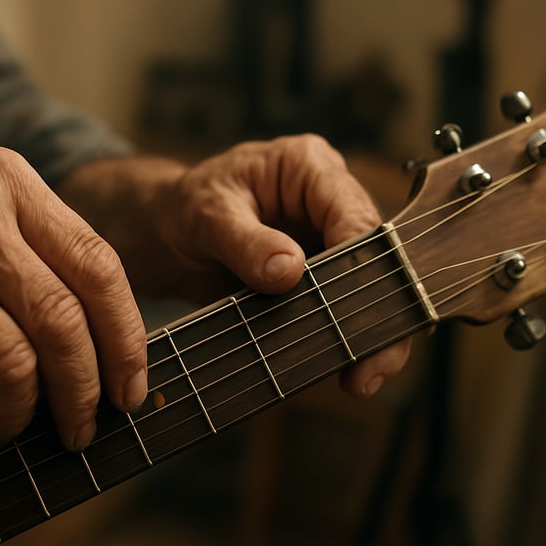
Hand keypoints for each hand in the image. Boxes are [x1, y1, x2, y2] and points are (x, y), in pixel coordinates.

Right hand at [0, 123, 146, 448]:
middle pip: (62, 322)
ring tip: (12, 426)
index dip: (126, 337)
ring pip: (9, 363)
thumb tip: (98, 334)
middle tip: (83, 428)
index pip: (99, 267)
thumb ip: (38, 245)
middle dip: (84, 391)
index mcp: (14, 185)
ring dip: (20, 414)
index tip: (130, 388)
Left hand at [60, 134, 409, 395]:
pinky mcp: (320, 274)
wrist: (166, 237)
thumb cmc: (184, 209)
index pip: (352, 212)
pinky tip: (347, 370)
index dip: (363, 264)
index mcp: (309, 167)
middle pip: (376, 255)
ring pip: (371, 286)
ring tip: (362, 379)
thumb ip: (247, 243)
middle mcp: (328, 200)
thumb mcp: (207, 217)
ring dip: (370, 333)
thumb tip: (290, 270)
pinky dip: (346, 337)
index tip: (357, 312)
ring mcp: (327, 239)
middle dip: (379, 311)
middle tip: (370, 367)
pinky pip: (344, 305)